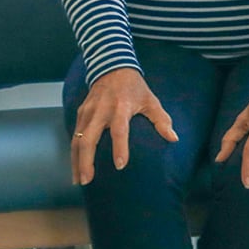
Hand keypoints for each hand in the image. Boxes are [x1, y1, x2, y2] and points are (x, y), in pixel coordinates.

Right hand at [71, 67, 177, 184]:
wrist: (112, 68)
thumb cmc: (135, 88)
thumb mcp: (151, 100)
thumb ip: (162, 120)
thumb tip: (174, 139)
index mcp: (121, 107)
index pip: (119, 130)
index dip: (120, 148)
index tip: (120, 165)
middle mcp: (101, 111)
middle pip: (88, 138)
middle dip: (86, 161)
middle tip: (88, 180)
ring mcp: (87, 112)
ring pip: (76, 139)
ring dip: (76, 161)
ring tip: (79, 180)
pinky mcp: (80, 113)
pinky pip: (74, 135)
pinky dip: (73, 152)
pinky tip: (76, 167)